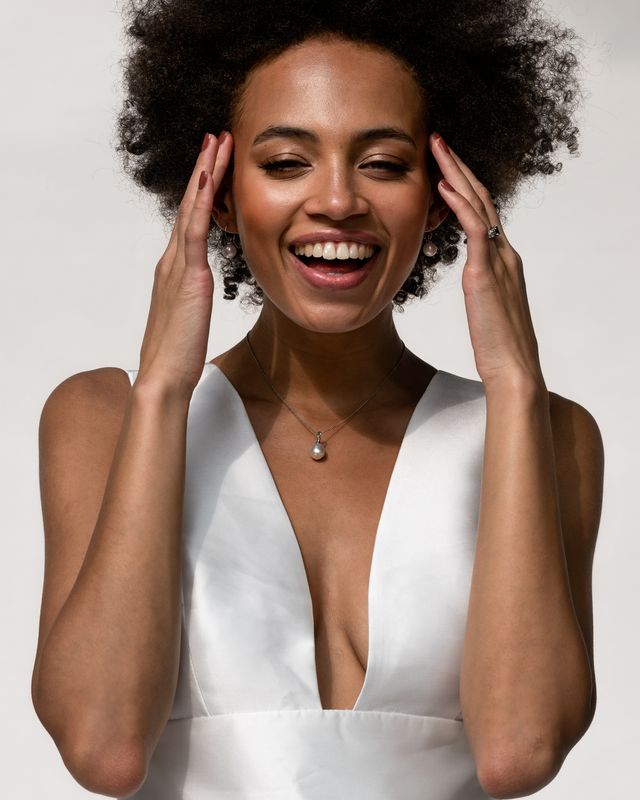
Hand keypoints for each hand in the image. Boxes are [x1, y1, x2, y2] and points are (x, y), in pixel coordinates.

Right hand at [136, 131, 233, 397]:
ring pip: (191, 209)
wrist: (165, 375)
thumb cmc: (178, 352)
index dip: (201, 191)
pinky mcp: (187, 276)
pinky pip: (194, 230)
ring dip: (204, 174)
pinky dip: (200, 201)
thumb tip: (202, 286)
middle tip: (214, 138)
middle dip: (202, 170)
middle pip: (189, 206)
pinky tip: (208, 176)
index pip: (190, 221)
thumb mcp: (191, 314)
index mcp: (175, 270)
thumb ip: (195, 293)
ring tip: (216, 143)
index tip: (213, 164)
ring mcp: (177, 265)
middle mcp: (172, 260)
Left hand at [429, 132, 545, 390]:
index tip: (446, 167)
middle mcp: (504, 253)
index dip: (465, 187)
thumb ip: (483, 287)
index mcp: (504, 261)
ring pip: (478, 204)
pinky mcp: (486, 272)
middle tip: (438, 142)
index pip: (483, 213)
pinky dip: (459, 202)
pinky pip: (473, 227)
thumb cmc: (499, 347)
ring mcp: (498, 259)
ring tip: (436, 148)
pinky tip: (442, 184)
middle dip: (459, 167)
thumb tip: (475, 280)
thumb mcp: (487, 309)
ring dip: (456, 172)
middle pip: (482, 198)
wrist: (514, 368)